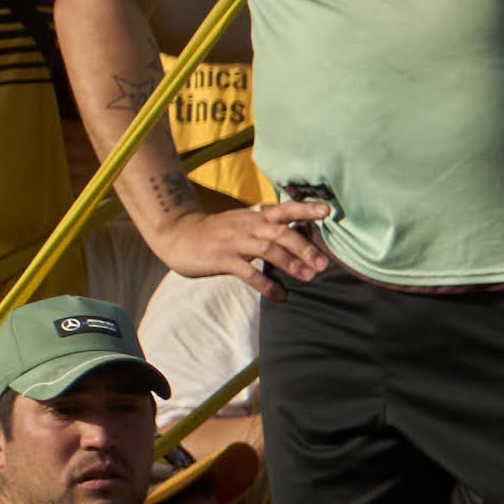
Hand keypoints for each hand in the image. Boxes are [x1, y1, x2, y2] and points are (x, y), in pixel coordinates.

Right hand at [153, 195, 327, 293]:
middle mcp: (247, 226)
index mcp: (255, 216)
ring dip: (290, 264)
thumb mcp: (243, 222)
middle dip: (304, 247)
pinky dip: (266, 284)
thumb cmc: (217, 231)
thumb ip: (267, 226)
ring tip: (309, 278)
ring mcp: (234, 242)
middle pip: (281, 233)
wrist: (177, 234)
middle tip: (323, 264)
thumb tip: (300, 234)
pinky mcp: (222, 259)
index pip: (283, 208)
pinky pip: (248, 272)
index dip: (305, 208)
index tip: (327, 210)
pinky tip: (280, 295)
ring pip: (267, 250)